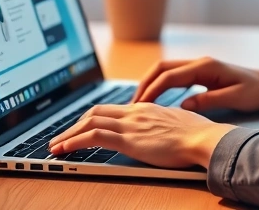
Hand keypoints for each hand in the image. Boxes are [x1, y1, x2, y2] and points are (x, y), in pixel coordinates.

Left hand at [48, 102, 235, 167]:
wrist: (203, 138)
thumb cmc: (198, 135)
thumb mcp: (178, 124)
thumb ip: (164, 125)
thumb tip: (162, 131)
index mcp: (147, 108)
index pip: (112, 109)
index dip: (93, 117)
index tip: (83, 126)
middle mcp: (135, 112)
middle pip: (95, 112)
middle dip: (74, 124)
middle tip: (62, 137)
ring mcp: (130, 124)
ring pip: (88, 123)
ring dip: (67, 135)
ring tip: (54, 147)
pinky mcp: (127, 139)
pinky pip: (92, 137)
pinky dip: (72, 142)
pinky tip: (62, 151)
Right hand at [132, 57, 258, 112]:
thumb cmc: (257, 91)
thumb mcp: (235, 98)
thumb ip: (209, 100)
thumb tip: (183, 105)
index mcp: (206, 66)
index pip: (170, 76)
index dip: (152, 90)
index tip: (140, 106)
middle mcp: (200, 63)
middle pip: (162, 68)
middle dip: (145, 84)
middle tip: (133, 105)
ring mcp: (199, 67)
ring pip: (166, 71)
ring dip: (151, 84)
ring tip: (140, 103)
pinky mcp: (201, 74)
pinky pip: (174, 77)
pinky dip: (161, 85)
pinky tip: (156, 100)